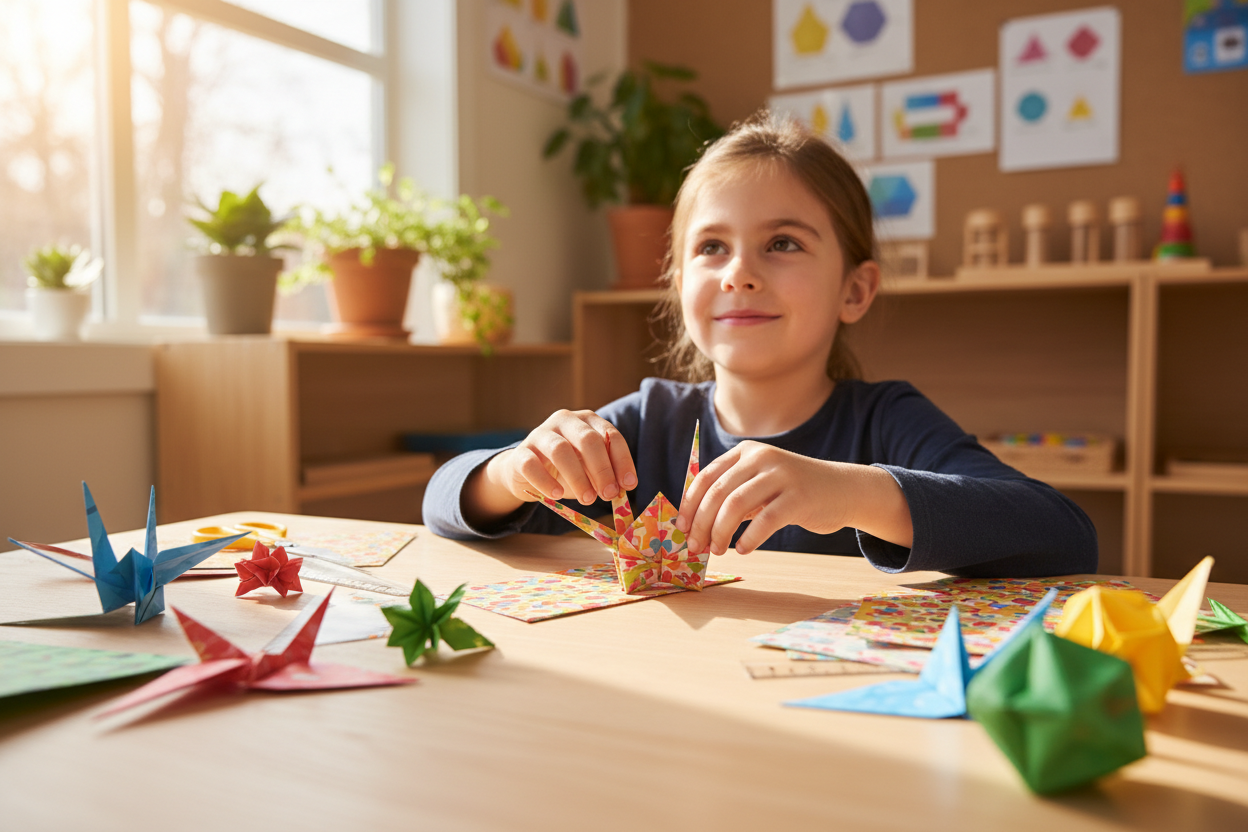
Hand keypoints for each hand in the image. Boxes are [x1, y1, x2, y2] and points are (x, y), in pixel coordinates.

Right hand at [487, 410, 636, 505]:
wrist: (526, 471)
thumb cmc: (566, 469)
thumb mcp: (590, 469)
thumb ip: (605, 475)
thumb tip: (620, 489)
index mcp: (588, 420)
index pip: (611, 435)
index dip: (622, 461)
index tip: (629, 485)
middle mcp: (565, 421)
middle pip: (587, 439)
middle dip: (602, 469)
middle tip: (609, 494)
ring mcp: (540, 434)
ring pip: (560, 450)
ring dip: (577, 477)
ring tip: (588, 499)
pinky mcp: (520, 452)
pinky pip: (532, 465)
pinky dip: (546, 481)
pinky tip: (557, 495)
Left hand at [674, 442, 912, 554]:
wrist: (843, 490)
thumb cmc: (793, 492)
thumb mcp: (760, 484)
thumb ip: (732, 496)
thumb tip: (695, 525)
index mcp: (746, 452)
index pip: (706, 477)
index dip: (690, 505)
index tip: (681, 528)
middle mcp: (762, 457)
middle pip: (718, 492)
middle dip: (702, 523)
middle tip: (695, 546)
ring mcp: (781, 474)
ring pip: (736, 505)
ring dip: (721, 532)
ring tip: (718, 550)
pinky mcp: (798, 496)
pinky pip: (765, 520)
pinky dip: (749, 538)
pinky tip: (743, 549)